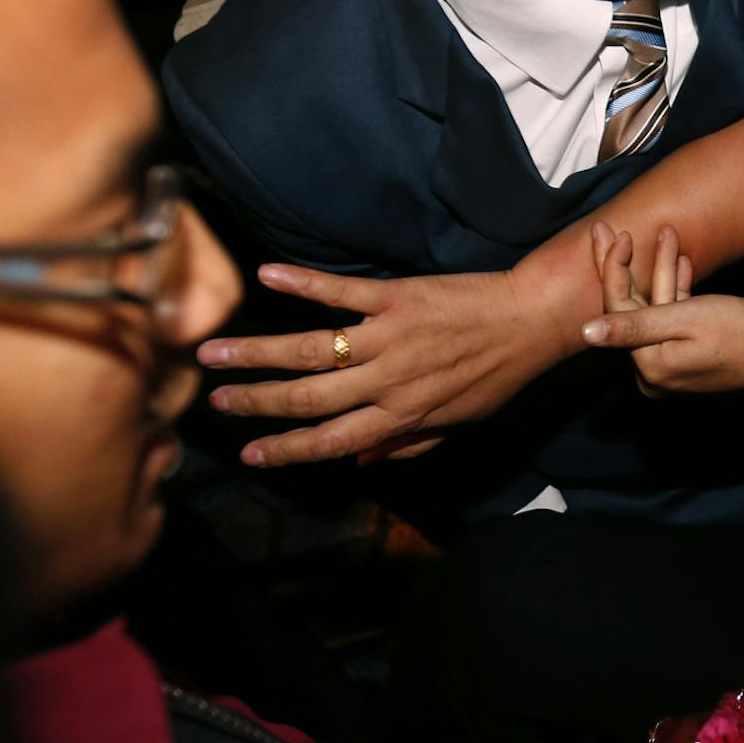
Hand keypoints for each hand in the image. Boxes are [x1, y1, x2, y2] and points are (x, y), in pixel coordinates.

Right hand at [199, 262, 547, 465]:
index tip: (247, 453)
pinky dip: (302, 284)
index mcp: (400, 416)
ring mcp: (389, 338)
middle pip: (307, 397)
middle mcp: (388, 382)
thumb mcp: (458, 424)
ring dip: (257, 352)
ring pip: (310, 349)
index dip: (286, 450)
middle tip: (214, 401)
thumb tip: (357, 466)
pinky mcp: (397, 297)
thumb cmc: (495, 376)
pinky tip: (266, 276)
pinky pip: (342, 293)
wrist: (530, 322)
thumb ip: (406, 445)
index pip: (330, 442)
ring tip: (213, 350)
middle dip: (255, 402)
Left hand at [580, 222, 743, 394]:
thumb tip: (584, 332)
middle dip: (629, 265)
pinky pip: (674, 319)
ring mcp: (670, 365)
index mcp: (647, 365)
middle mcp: (653, 370)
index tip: (616, 233)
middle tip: (610, 228)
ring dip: (660, 271)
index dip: (613, 269)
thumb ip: (633, 326)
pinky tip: (681, 260)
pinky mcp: (687, 357)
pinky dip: (677, 291)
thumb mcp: (685, 321)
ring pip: (655, 309)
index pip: (617, 310)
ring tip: (665, 233)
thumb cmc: (739, 334)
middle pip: (630, 309)